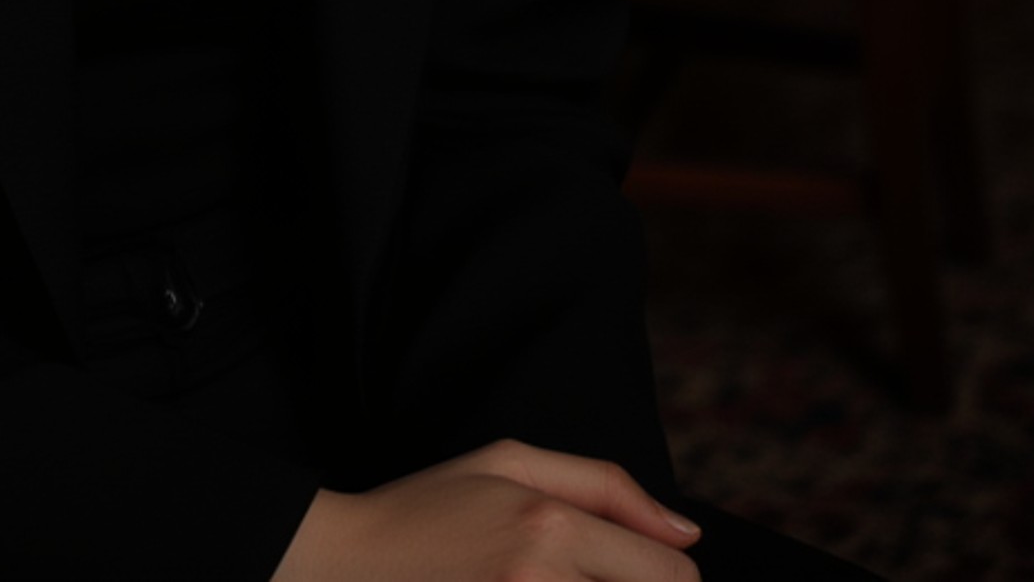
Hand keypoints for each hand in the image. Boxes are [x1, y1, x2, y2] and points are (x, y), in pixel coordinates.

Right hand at [271, 439, 701, 580]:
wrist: (346, 561)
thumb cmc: (426, 507)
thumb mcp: (508, 462)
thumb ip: (605, 486)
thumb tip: (687, 531)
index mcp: (549, 525)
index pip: (671, 575)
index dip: (668, 574)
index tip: (635, 569)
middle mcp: (542, 580)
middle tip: (587, 576)